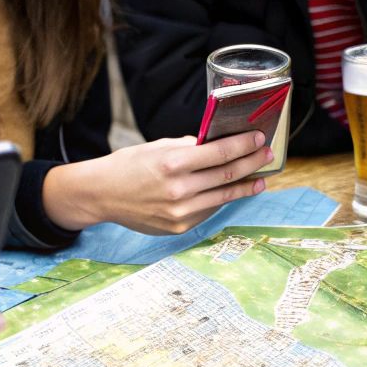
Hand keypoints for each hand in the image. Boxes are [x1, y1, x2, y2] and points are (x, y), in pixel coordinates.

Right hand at [42, 131, 269, 233]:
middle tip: (265, 155)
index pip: (219, 153)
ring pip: (222, 196)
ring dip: (244, 186)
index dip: (242, 145)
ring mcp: (179, 212)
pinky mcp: (178, 227)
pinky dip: (222, 199)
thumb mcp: (157, 147)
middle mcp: (178, 190)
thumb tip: (218, 144)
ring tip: (259, 178)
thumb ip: (188, 147)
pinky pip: (207, 211)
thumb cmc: (128, 166)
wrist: (101, 195)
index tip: (258, 138)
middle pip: (226, 175)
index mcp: (172, 163)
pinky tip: (233, 191)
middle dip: (250, 163)